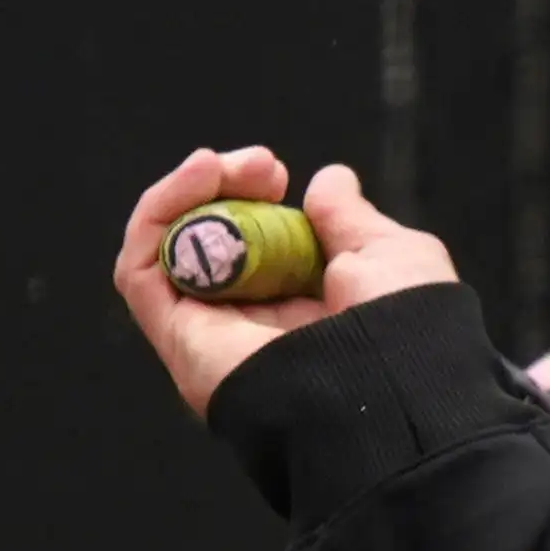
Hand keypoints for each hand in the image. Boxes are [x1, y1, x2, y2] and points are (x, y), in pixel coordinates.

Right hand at [113, 147, 460, 417]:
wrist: (394, 386)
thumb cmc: (407, 326)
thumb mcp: (389, 255)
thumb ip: (350, 219)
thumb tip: (327, 180)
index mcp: (309, 310)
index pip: (258, 246)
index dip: (257, 199)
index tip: (279, 171)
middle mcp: (256, 325)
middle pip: (208, 245)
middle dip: (222, 188)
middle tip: (258, 164)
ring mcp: (214, 335)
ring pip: (169, 252)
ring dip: (185, 194)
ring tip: (218, 165)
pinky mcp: (181, 341)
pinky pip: (142, 273)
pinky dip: (157, 217)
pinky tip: (195, 178)